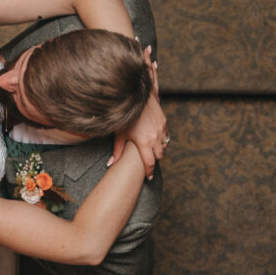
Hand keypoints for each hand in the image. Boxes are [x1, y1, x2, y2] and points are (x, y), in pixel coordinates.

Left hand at [107, 47, 167, 179]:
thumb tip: (109, 164)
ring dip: (159, 150)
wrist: (137, 96)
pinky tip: (154, 138)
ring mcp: (161, 129)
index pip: (150, 163)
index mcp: (144, 143)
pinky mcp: (164, 121)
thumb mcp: (119, 134)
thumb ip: (116, 150)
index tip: (148, 178)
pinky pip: (165, 134)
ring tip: (152, 151)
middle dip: (155, 160)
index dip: (149, 172)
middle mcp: (155, 137)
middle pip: (159, 155)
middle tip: (149, 164)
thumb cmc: (125, 115)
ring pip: (164, 145)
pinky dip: (161, 139)